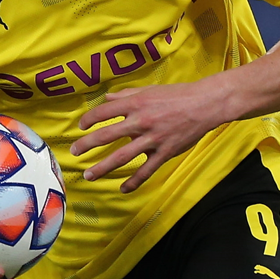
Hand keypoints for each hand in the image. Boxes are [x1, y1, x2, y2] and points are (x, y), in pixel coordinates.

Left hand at [70, 83, 223, 192]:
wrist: (205, 104)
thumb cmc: (177, 95)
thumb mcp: (149, 89)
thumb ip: (126, 95)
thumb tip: (107, 97)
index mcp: (136, 103)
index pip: (104, 112)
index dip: (89, 119)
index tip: (81, 127)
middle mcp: (141, 121)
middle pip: (107, 135)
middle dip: (87, 145)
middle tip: (74, 152)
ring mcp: (153, 139)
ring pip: (123, 156)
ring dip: (103, 167)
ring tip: (89, 175)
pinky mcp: (165, 152)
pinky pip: (146, 170)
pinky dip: (133, 181)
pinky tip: (122, 188)